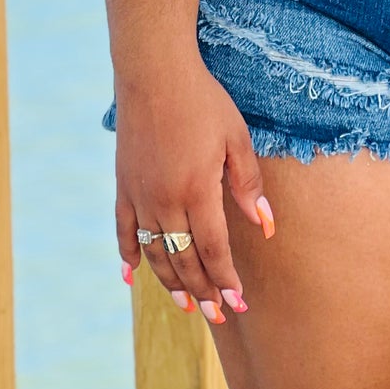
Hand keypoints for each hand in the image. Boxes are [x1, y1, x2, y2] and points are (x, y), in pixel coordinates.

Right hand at [113, 57, 274, 321]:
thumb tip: (265, 226)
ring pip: (154, 253)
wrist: (154, 72)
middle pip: (184, 260)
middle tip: (218, 316)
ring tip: (185, 305)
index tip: (239, 304)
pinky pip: (124, 231)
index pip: (213, 251)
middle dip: (202, 292)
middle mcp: (164, 201)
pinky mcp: (123, 185)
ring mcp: (139, 195)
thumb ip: (248, 184)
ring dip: (170, 283)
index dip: (226, 280)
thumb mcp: (236, 138)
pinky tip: (132, 277)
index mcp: (197, 191)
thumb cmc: (202, 101)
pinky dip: (128, 257)